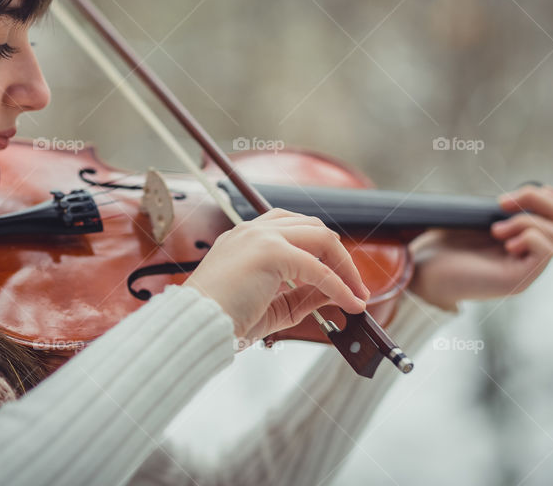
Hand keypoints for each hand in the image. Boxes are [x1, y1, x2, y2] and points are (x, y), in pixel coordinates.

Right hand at [183, 208, 369, 344]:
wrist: (196, 326)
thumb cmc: (222, 320)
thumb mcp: (272, 307)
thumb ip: (303, 296)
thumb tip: (337, 292)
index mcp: (246, 239)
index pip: (294, 230)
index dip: (322, 251)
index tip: (341, 277)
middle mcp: (253, 231)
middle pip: (313, 227)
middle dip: (339, 255)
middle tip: (355, 285)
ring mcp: (261, 237)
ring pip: (320, 236)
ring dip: (344, 264)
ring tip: (356, 291)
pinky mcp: (270, 252)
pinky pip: (318, 268)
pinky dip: (339, 285)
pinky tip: (349, 302)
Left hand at [407, 184, 552, 310]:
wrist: (421, 270)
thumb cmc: (445, 244)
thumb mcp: (482, 217)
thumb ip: (509, 208)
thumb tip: (535, 192)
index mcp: (529, 237)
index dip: (552, 196)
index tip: (517, 194)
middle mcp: (534, 254)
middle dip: (542, 199)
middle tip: (503, 202)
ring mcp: (529, 269)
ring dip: (526, 219)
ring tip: (495, 228)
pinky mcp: (519, 280)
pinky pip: (546, 250)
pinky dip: (527, 235)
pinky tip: (502, 241)